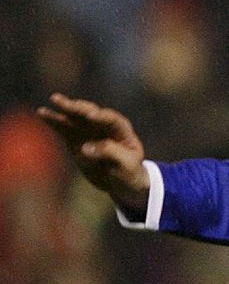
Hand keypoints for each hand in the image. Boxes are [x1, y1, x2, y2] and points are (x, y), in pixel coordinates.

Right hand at [35, 93, 150, 215]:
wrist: (121, 184)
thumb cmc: (130, 174)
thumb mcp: (126, 165)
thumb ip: (109, 153)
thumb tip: (85, 147)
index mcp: (122, 131)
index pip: (111, 120)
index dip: (101, 117)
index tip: (91, 115)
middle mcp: (104, 127)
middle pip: (91, 114)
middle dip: (78, 108)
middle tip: (66, 102)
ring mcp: (89, 132)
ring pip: (75, 119)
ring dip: (64, 110)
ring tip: (53, 99)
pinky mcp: (77, 140)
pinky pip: (64, 129)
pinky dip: (54, 122)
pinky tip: (42, 113)